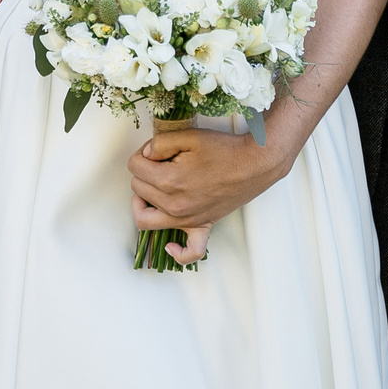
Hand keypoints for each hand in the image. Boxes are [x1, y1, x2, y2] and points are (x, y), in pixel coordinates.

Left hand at [129, 127, 290, 236]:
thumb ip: (158, 143)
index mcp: (169, 180)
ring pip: (145, 220)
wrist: (254, 163)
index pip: (134, 167)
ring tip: (153, 190)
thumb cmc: (224, 149)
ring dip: (143, 204)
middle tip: (161, 162)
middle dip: (144, 172)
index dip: (142, 154)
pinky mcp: (202, 227)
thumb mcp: (188, 136)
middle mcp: (174, 205)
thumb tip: (145, 155)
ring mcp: (187, 219)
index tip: (155, 151)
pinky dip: (177, 252)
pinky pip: (189, 252)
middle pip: (137, 188)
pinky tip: (170, 243)